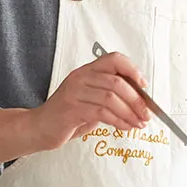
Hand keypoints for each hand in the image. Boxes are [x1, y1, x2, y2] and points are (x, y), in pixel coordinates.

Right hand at [27, 50, 150, 149]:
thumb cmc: (68, 114)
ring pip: (111, 98)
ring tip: (138, 124)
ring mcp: (74, 92)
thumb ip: (110, 95)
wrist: (40, 127)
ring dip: (130, 113)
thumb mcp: (90, 99)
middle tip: (146, 114)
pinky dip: (119, 121)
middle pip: (117, 82)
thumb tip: (140, 101)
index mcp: (86, 71)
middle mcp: (80, 77)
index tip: (144, 85)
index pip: (113, 59)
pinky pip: (102, 113)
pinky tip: (125, 127)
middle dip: (137, 100)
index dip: (132, 69)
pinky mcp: (71, 109)